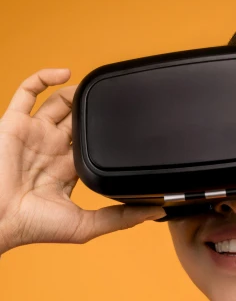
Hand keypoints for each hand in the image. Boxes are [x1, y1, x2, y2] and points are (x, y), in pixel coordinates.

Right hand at [0, 68, 165, 253]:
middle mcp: (51, 149)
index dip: (108, 134)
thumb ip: (120, 218)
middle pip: (77, 119)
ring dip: (75, 91)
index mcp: (67, 170)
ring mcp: (34, 134)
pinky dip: (44, 77)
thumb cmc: (34, 226)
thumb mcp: (86, 226)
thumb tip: (155, 211)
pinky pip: (27, 91)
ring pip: (57, 102)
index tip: (129, 124)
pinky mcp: (15, 123)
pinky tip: (65, 73)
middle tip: (114, 99)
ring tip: (94, 85)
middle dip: (93, 109)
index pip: (92, 144)